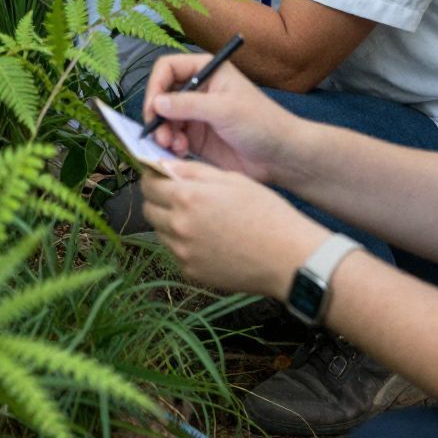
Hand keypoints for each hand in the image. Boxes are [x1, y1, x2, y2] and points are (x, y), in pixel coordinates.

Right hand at [140, 55, 300, 180]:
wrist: (280, 156)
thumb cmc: (261, 123)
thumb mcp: (225, 109)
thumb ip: (188, 105)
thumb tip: (157, 103)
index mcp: (208, 71)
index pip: (168, 68)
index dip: (156, 85)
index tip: (154, 108)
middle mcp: (198, 90)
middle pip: (162, 95)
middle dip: (157, 115)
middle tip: (160, 135)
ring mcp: (196, 114)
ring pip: (164, 119)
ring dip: (163, 133)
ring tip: (172, 146)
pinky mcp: (197, 138)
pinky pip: (172, 138)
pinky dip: (171, 146)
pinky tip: (181, 153)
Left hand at [140, 163, 325, 296]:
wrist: (288, 257)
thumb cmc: (266, 212)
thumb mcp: (231, 179)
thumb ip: (193, 171)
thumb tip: (164, 165)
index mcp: (187, 198)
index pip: (149, 183)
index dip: (153, 175)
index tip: (160, 174)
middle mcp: (179, 226)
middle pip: (149, 208)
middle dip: (158, 198)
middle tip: (179, 195)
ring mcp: (183, 253)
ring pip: (160, 232)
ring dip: (169, 221)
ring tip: (198, 217)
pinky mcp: (191, 273)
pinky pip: (176, 253)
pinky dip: (184, 243)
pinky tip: (208, 238)